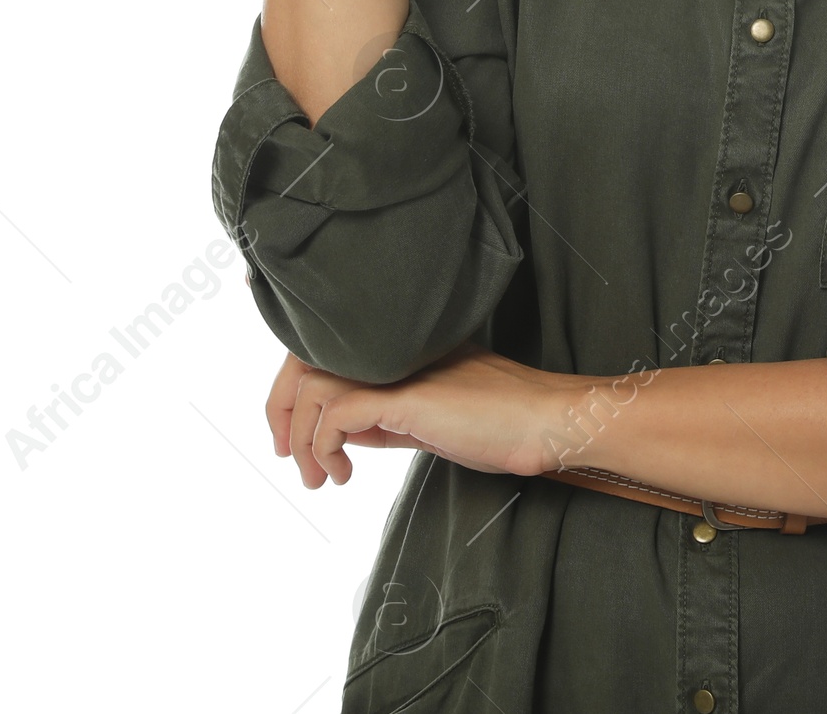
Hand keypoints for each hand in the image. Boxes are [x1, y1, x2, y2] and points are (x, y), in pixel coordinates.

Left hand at [269, 343, 569, 489]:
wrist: (545, 422)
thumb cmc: (499, 423)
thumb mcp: (428, 419)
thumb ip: (387, 417)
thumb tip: (346, 433)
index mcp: (397, 349)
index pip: (323, 350)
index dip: (293, 389)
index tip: (289, 438)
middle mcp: (391, 348)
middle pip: (305, 358)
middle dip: (281, 410)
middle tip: (289, 457)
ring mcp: (398, 367)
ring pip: (313, 386)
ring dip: (302, 440)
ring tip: (320, 477)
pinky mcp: (405, 395)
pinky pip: (337, 412)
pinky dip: (324, 447)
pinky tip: (343, 473)